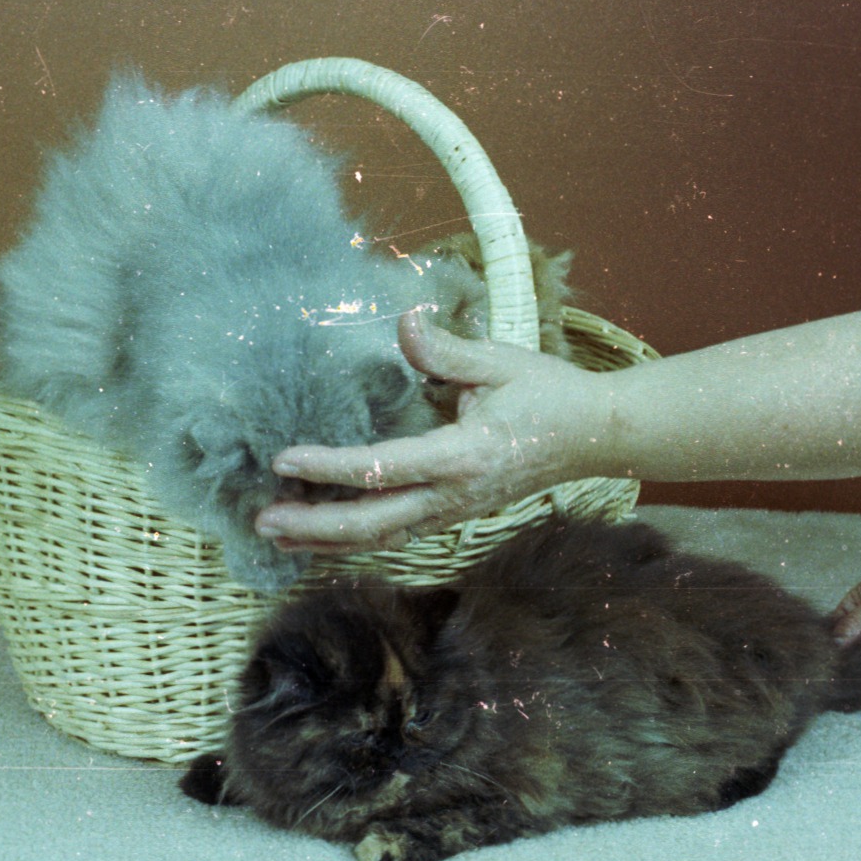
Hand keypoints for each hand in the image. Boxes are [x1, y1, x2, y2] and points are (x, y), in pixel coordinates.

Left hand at [254, 310, 607, 553]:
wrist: (597, 437)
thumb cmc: (550, 394)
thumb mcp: (500, 361)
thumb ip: (447, 349)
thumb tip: (406, 319)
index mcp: (462, 456)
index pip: (383, 468)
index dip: (329, 466)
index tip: (284, 460)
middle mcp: (454, 496)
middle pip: (373, 524)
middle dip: (315, 525)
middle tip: (262, 519)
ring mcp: (455, 513)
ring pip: (382, 538)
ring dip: (328, 541)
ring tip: (277, 536)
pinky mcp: (455, 515)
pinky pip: (398, 534)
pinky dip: (356, 540)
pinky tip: (324, 539)